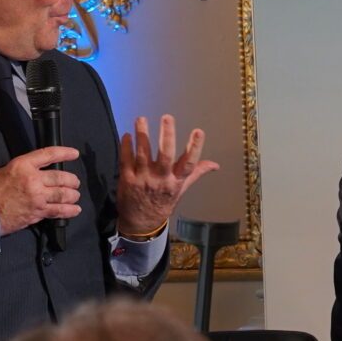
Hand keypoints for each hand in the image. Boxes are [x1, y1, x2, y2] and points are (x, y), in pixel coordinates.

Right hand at [0, 145, 81, 233]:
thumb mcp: (10, 169)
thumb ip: (28, 167)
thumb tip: (45, 170)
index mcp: (24, 165)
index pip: (49, 154)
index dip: (64, 153)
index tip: (74, 154)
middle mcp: (33, 179)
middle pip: (60, 177)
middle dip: (72, 180)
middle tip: (75, 182)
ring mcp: (37, 197)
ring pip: (63, 194)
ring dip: (72, 195)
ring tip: (75, 195)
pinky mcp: (38, 212)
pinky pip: (58, 210)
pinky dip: (69, 210)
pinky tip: (75, 209)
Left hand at [116, 115, 219, 236]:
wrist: (140, 223)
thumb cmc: (162, 203)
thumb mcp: (181, 189)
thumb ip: (196, 173)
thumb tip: (216, 164)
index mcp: (176, 181)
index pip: (189, 164)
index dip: (194, 147)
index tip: (199, 131)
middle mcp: (160, 179)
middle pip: (165, 156)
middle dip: (167, 136)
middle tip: (168, 117)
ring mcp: (142, 179)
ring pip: (142, 154)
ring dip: (142, 135)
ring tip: (141, 119)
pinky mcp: (127, 179)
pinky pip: (125, 160)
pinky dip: (126, 146)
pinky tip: (127, 135)